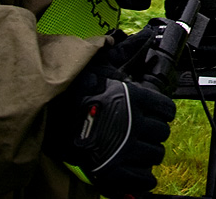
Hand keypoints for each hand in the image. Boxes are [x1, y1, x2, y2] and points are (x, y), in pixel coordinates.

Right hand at [48, 55, 176, 195]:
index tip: (157, 114)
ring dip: (149, 152)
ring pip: (155, 155)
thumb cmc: (76, 90)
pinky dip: (144, 177)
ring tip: (137, 148)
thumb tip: (146, 36)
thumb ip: (126, 52)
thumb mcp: (103, 65)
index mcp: (138, 98)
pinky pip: (143, 178)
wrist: (48, 117)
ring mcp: (126, 148)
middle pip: (162, 133)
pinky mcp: (114, 170)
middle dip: (155, 132)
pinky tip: (139, 171)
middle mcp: (136, 123)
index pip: (167, 109)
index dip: (162, 111)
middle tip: (144, 131)